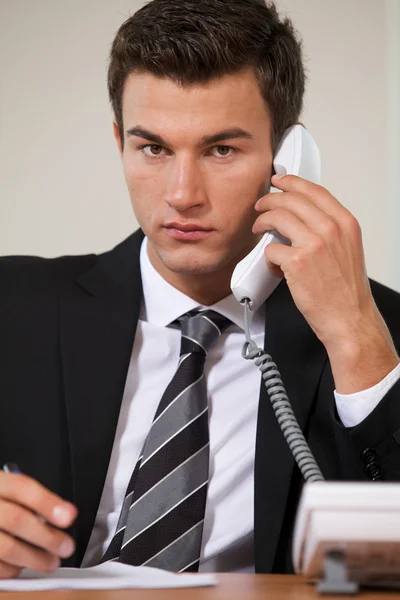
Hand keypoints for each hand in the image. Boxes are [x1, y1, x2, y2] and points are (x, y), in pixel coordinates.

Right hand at [0, 471, 76, 577]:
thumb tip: (59, 512)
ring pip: (5, 547)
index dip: (47, 502)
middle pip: (15, 519)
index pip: (21, 487)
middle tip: (66, 546)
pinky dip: (11, 569)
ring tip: (51, 562)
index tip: (69, 516)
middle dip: (46, 536)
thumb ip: (25, 498)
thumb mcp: (5, 489)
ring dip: (33, 558)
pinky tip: (23, 567)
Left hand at [253, 173, 398, 393]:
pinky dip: (268, 257)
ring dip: (262, 221)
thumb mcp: (347, 249)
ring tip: (258, 229)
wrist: (349, 318)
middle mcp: (331, 229)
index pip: (314, 191)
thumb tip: (302, 218)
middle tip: (260, 206)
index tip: (279, 180)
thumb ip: (329, 230)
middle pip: (292, 200)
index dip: (292, 182)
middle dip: (270, 199)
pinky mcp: (296, 262)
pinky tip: (274, 266)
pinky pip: (271, 249)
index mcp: (345, 223)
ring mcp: (313, 244)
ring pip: (277, 217)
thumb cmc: (347, 290)